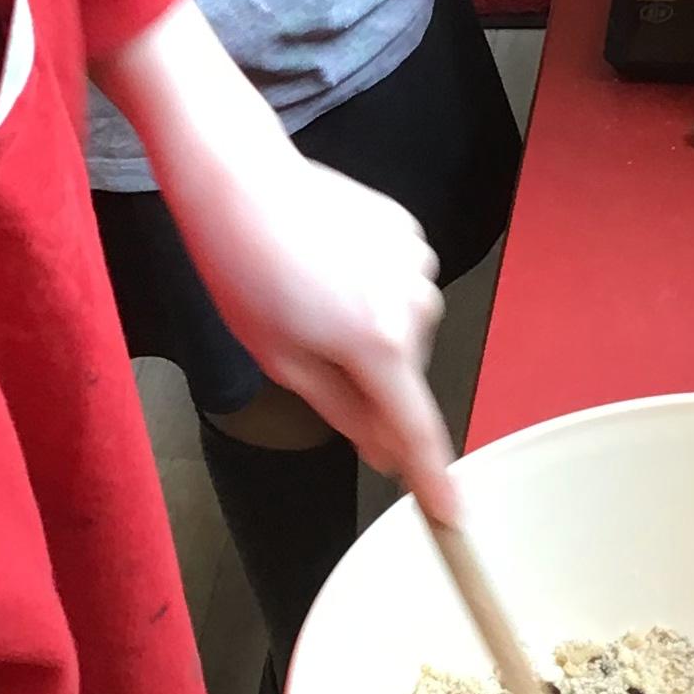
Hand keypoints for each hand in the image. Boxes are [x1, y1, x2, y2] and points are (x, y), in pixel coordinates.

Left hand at [95, 0, 457, 511]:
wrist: (240, 178)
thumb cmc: (244, 268)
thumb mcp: (280, 360)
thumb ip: (342, 413)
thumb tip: (383, 453)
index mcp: (377, 345)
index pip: (417, 431)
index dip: (434, 478)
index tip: (453, 516)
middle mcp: (414, 305)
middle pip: (403, 377)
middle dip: (367, 380)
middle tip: (304, 342)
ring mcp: (418, 263)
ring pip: (404, 330)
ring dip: (368, 332)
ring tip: (310, 292)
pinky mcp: (411, 232)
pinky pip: (401, 286)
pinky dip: (372, 290)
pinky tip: (329, 264)